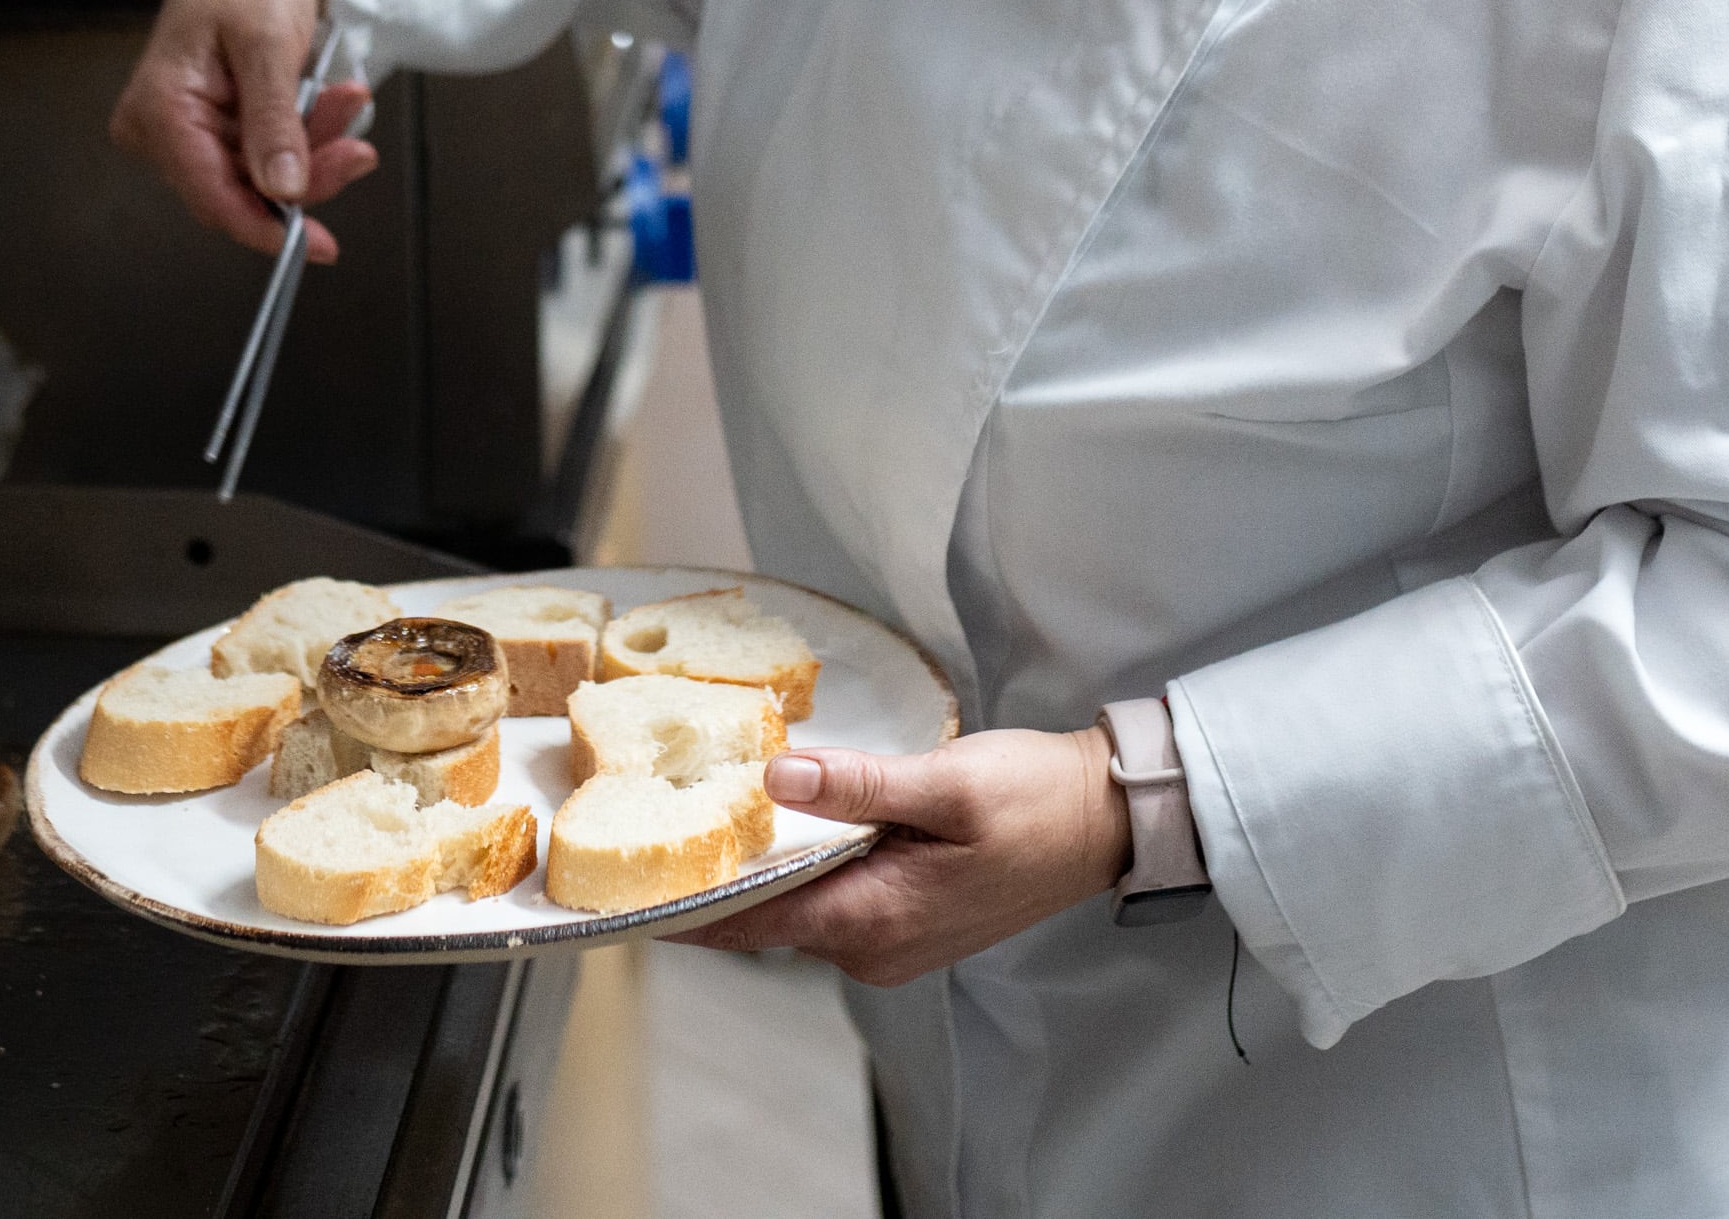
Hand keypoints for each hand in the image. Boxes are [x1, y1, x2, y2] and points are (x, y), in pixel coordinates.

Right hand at [106, 0, 381, 259]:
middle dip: (308, 172)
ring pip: (265, 175)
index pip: (209, 194)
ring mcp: (194, 128)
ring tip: (348, 100)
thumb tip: (283, 190)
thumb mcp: (268, 44)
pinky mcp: (224, 124)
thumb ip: (273, 122)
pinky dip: (310, 132)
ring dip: (317, 147)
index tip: (313, 245)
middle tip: (358, 151)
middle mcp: (164, 127)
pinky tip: (336, 101)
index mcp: (158, 107)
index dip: (262, 227)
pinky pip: (273, 151)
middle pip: (242, 189)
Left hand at [665, 727, 1127, 987]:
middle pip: (765, 919)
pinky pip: (832, 902)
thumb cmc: (1037, 801)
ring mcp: (892, 941)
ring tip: (703, 820)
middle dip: (712, 881)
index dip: (684, 908)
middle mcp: (874, 947)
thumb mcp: (945, 782)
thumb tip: (778, 781)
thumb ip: (857, 784)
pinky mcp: (908, 921)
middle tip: (652, 830)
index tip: (622, 893)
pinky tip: (782, 830)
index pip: (750, 922)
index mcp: (874, 920)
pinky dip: (801, 871)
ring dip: (758, 872)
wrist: (1105, 820)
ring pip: (798, 908)